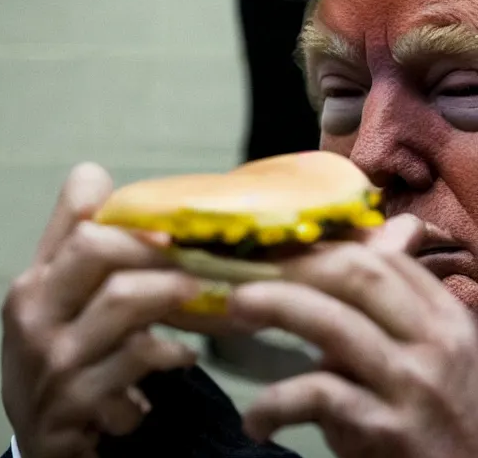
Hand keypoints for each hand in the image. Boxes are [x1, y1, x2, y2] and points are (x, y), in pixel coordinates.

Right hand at [1, 163, 199, 457]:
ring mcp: (52, 356)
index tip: (169, 229)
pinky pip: (137, 359)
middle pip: (96, 247)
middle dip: (154, 249)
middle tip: (194, 262)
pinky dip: (171, 354)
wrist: (39, 435)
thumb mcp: (54, 300)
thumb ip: (75, 244)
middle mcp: (34, 311)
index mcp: (34, 281)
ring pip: (124, 299)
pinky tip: (183, 356)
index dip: (127, 215)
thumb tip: (98, 176)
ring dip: (172, 296)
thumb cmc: (55, 354)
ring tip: (199, 300)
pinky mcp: (76, 400)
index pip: (78, 220)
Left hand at [231, 214, 477, 457]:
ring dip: (274, 306)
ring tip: (234, 308)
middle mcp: (434, 343)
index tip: (280, 254)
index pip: (383, 258)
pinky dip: (274, 403)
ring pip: (332, 323)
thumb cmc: (440, 416)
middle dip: (296, 265)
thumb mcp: (428, 354)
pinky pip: (317, 395)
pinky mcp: (386, 429)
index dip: (323, 248)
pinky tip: (256, 419)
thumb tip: (358, 247)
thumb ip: (390, 308)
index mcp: (443, 317)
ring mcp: (411, 385)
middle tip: (250, 273)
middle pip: (358, 274)